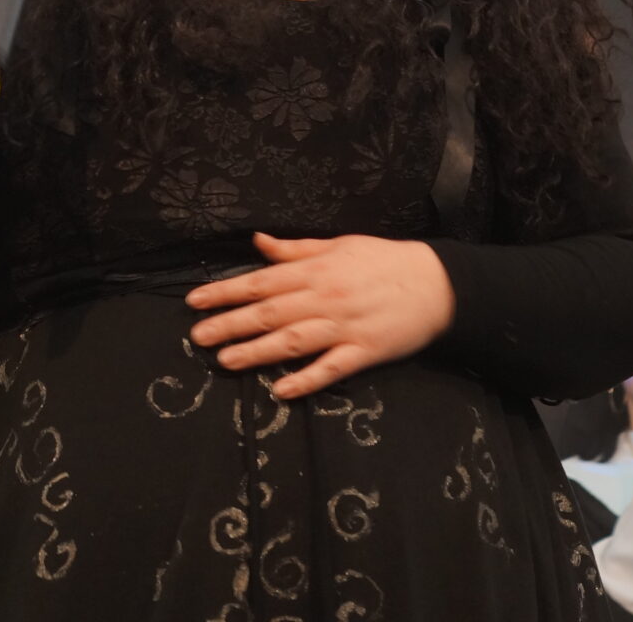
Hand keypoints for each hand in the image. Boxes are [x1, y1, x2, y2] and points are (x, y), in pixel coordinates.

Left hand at [186, 233, 454, 398]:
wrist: (437, 283)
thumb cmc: (382, 261)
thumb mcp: (337, 245)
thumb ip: (294, 249)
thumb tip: (256, 241)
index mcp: (315, 270)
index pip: (260, 281)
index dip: (225, 292)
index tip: (195, 301)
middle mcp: (324, 298)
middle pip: (269, 313)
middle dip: (230, 324)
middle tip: (198, 336)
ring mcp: (344, 327)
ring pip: (293, 341)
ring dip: (257, 352)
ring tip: (226, 360)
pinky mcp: (365, 352)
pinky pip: (331, 369)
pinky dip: (306, 379)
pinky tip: (281, 390)